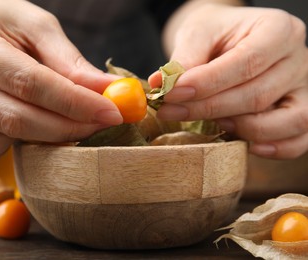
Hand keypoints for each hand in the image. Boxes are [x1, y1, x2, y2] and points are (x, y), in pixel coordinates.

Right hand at [0, 0, 122, 165]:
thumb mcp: (34, 26)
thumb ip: (69, 60)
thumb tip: (108, 89)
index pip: (28, 82)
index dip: (74, 102)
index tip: (111, 112)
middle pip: (16, 117)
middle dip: (69, 127)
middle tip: (103, 124)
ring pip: (1, 139)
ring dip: (48, 138)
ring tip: (71, 122)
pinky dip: (12, 146)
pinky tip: (28, 126)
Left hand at [150, 4, 307, 158]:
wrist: (232, 39)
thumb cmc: (217, 34)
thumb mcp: (198, 33)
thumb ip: (185, 58)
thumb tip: (162, 85)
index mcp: (278, 29)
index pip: (246, 62)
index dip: (207, 83)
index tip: (172, 94)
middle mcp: (297, 58)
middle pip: (258, 94)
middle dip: (210, 108)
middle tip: (171, 111)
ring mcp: (303, 88)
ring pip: (286, 121)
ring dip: (242, 129)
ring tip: (210, 124)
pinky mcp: (300, 111)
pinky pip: (300, 139)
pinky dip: (276, 148)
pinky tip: (246, 145)